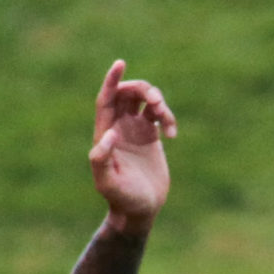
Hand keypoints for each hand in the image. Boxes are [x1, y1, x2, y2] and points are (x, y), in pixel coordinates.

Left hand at [88, 60, 175, 233]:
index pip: (106, 98)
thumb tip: (109, 134)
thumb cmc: (122, 199)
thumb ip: (101, 160)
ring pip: (145, 101)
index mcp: (105, 132)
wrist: (140, 211)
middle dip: (143, 90)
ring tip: (165, 118)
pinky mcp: (151, 137)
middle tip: (156, 103)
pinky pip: (159, 115)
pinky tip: (172, 134)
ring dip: (157, 101)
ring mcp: (135, 131)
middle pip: (128, 93)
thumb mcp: (108, 183)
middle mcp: (119, 127)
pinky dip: (168, 117)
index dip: (112, 80)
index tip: (120, 63)